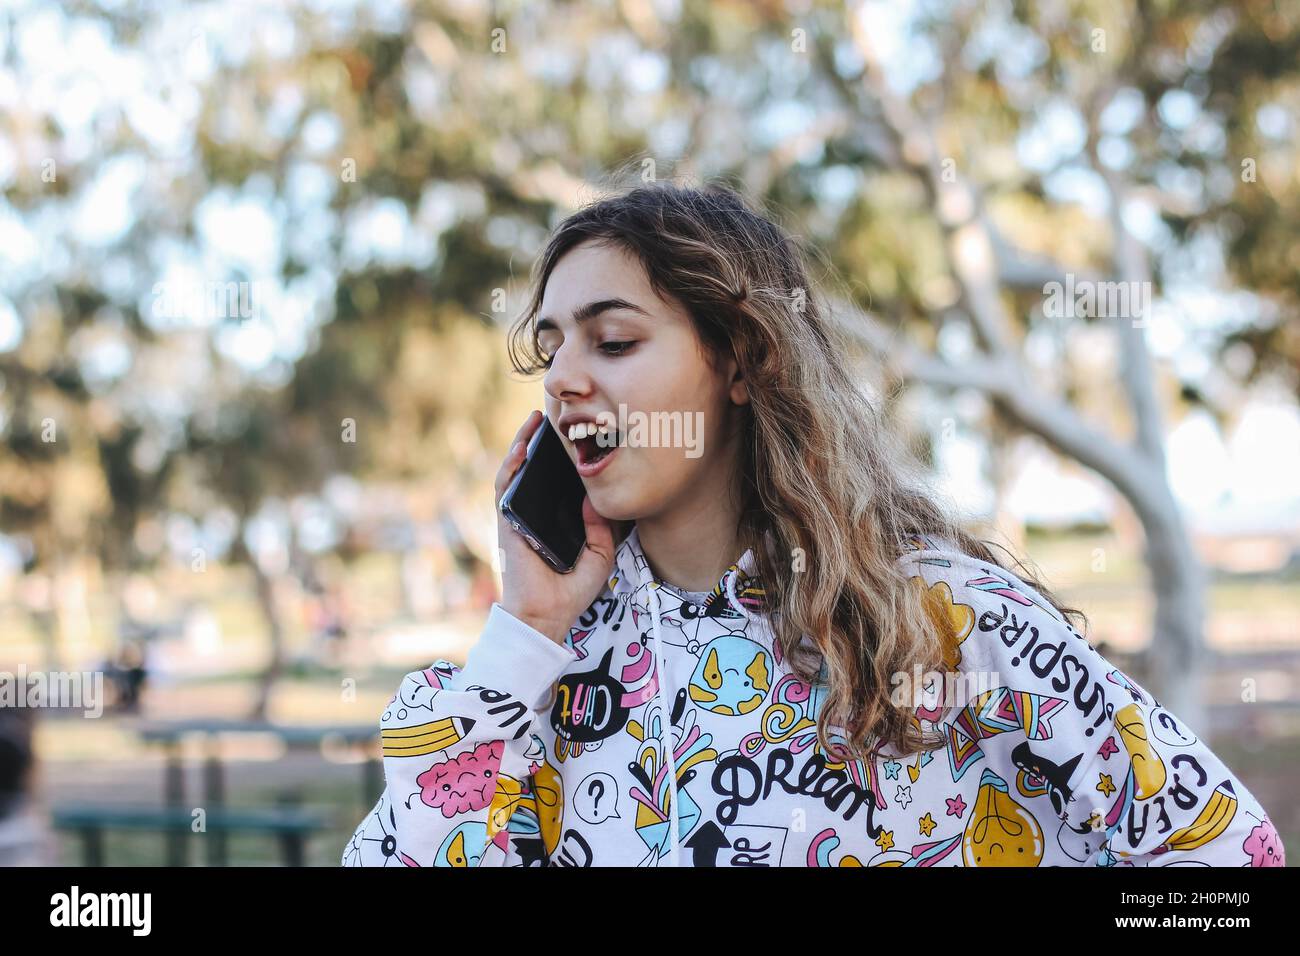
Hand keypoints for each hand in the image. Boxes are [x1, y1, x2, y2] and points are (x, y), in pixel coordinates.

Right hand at [494, 410, 617, 644]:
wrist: (547, 615)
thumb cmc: (570, 590)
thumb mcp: (599, 554)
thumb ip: (601, 526)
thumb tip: (594, 496)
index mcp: (554, 520)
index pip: (557, 482)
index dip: (563, 458)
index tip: (578, 433)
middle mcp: (534, 514)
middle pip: (535, 471)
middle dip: (541, 442)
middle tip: (555, 417)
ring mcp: (518, 516)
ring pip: (515, 472)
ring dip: (521, 444)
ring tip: (534, 421)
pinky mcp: (506, 522)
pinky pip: (504, 488)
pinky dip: (510, 466)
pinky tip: (521, 449)